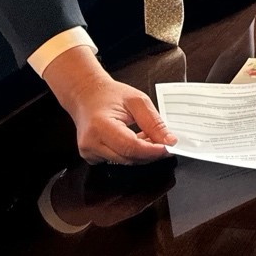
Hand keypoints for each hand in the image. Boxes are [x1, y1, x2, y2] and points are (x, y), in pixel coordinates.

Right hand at [43, 46, 175, 164]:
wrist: (86, 96)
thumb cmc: (108, 95)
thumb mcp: (137, 101)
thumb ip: (154, 122)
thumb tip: (169, 140)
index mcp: (100, 126)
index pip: (130, 147)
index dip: (152, 150)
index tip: (168, 147)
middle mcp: (91, 143)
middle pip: (129, 158)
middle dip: (150, 152)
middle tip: (165, 141)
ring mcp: (89, 152)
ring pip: (125, 161)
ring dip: (142, 153)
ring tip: (148, 135)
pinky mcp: (91, 157)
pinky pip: (118, 160)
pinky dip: (131, 153)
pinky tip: (135, 139)